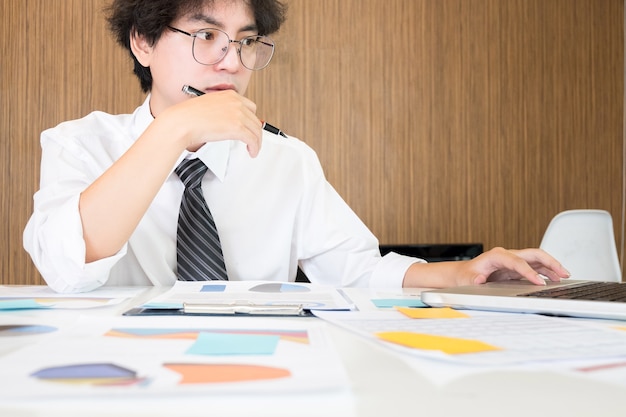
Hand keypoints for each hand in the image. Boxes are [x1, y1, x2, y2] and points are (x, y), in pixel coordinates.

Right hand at [165, 90, 262, 156]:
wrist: (182, 122)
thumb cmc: (189, 115)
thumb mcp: (209, 104)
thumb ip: (222, 109)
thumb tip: (227, 121)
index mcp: (230, 95)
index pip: (250, 107)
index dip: (251, 119)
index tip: (249, 127)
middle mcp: (236, 103)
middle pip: (255, 119)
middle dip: (254, 131)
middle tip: (252, 139)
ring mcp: (238, 114)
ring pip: (256, 130)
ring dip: (256, 142)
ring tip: (253, 149)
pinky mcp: (237, 128)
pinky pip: (252, 139)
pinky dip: (255, 147)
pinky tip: (252, 152)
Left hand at [403, 247, 569, 287]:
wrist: (461, 275)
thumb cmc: (464, 276)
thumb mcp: (466, 280)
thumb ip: (472, 281)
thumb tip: (478, 281)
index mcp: (496, 256)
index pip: (517, 261)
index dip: (529, 271)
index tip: (539, 282)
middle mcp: (506, 255)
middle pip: (533, 253)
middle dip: (550, 262)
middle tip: (564, 273)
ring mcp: (512, 260)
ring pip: (536, 259)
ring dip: (552, 266)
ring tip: (565, 276)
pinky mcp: (515, 268)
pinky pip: (534, 266)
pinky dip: (546, 271)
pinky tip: (555, 278)